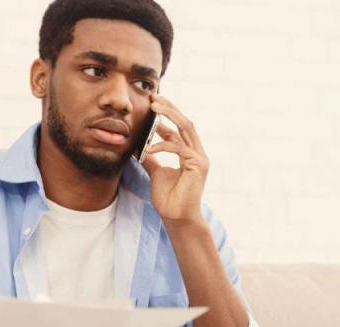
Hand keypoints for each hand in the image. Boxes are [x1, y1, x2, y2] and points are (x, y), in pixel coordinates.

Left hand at [141, 94, 209, 226]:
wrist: (175, 217)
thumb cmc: (168, 197)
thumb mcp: (156, 172)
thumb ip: (152, 157)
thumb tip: (139, 145)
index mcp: (189, 152)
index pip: (178, 127)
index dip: (166, 114)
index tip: (151, 104)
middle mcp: (197, 152)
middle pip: (185, 122)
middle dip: (169, 108)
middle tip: (153, 98)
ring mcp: (200, 158)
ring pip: (186, 128)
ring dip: (169, 116)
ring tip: (153, 108)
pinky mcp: (198, 165)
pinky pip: (179, 148)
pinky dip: (163, 145)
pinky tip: (148, 148)